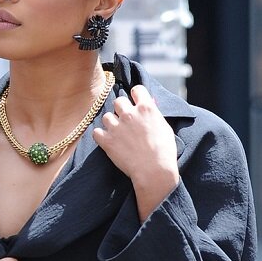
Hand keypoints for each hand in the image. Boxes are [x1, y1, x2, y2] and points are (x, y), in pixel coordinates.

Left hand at [93, 84, 179, 219]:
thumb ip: (154, 115)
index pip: (136, 90)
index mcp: (146, 108)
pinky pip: (96, 132)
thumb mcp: (165, 127)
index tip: (135, 102)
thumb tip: (149, 106)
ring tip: (117, 134)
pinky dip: (100, 136)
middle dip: (121, 109)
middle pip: (118, 101)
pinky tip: (107, 141)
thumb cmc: (164, 151)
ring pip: (106, 116)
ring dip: (111, 123)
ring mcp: (116, 126)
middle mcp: (129, 114)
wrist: (154, 170)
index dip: (136, 96)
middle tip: (125, 120)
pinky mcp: (107, 140)